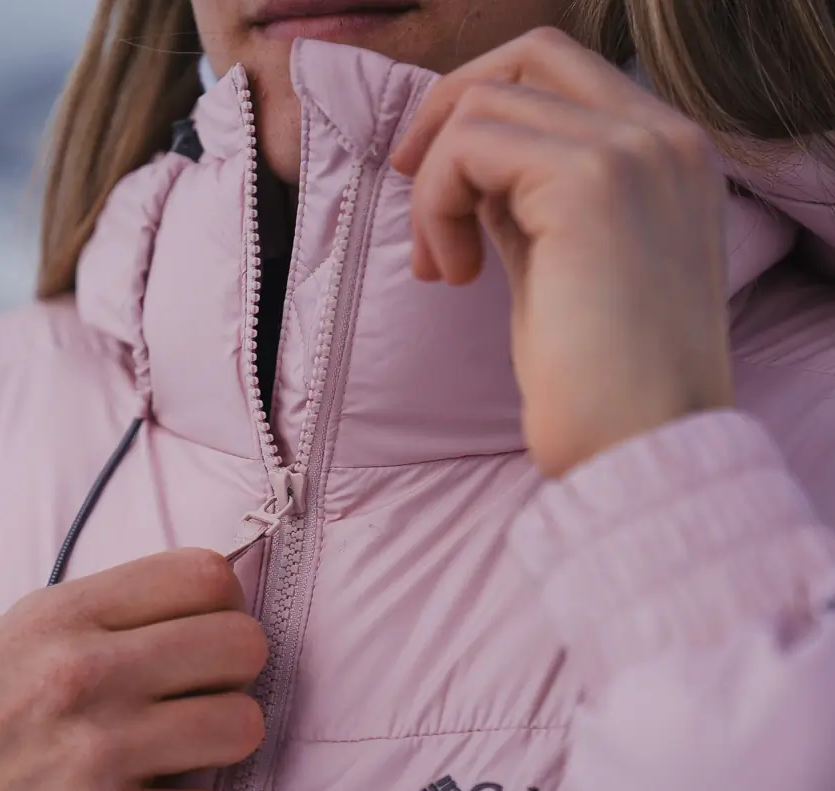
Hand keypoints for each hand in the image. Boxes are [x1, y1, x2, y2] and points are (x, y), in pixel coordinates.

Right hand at [0, 549, 267, 790]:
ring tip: (175, 746)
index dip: (225, 602)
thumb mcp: (23, 633)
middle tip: (200, 689)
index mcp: (59, 615)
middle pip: (243, 645)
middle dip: (232, 670)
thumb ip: (113, 608)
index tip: (209, 626)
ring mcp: (96, 757)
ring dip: (218, 740)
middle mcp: (81, 676)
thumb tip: (222, 596)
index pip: (207, 575)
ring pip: (243, 725)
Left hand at [391, 28, 734, 477]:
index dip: (480, 105)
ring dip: (435, 184)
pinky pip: (469, 146)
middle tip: (407, 178)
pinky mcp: (592, 180)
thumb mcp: (560, 264)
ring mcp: (636, 151)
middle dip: (448, 112)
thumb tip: (468, 164)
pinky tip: (452, 275)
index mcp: (669, 156)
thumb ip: (529, 201)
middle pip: (530, 56)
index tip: (429, 174)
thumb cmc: (597, 379)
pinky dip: (436, 202)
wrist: (639, 448)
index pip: (562, 71)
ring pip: (485, 104)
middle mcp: (667, 137)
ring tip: (442, 266)